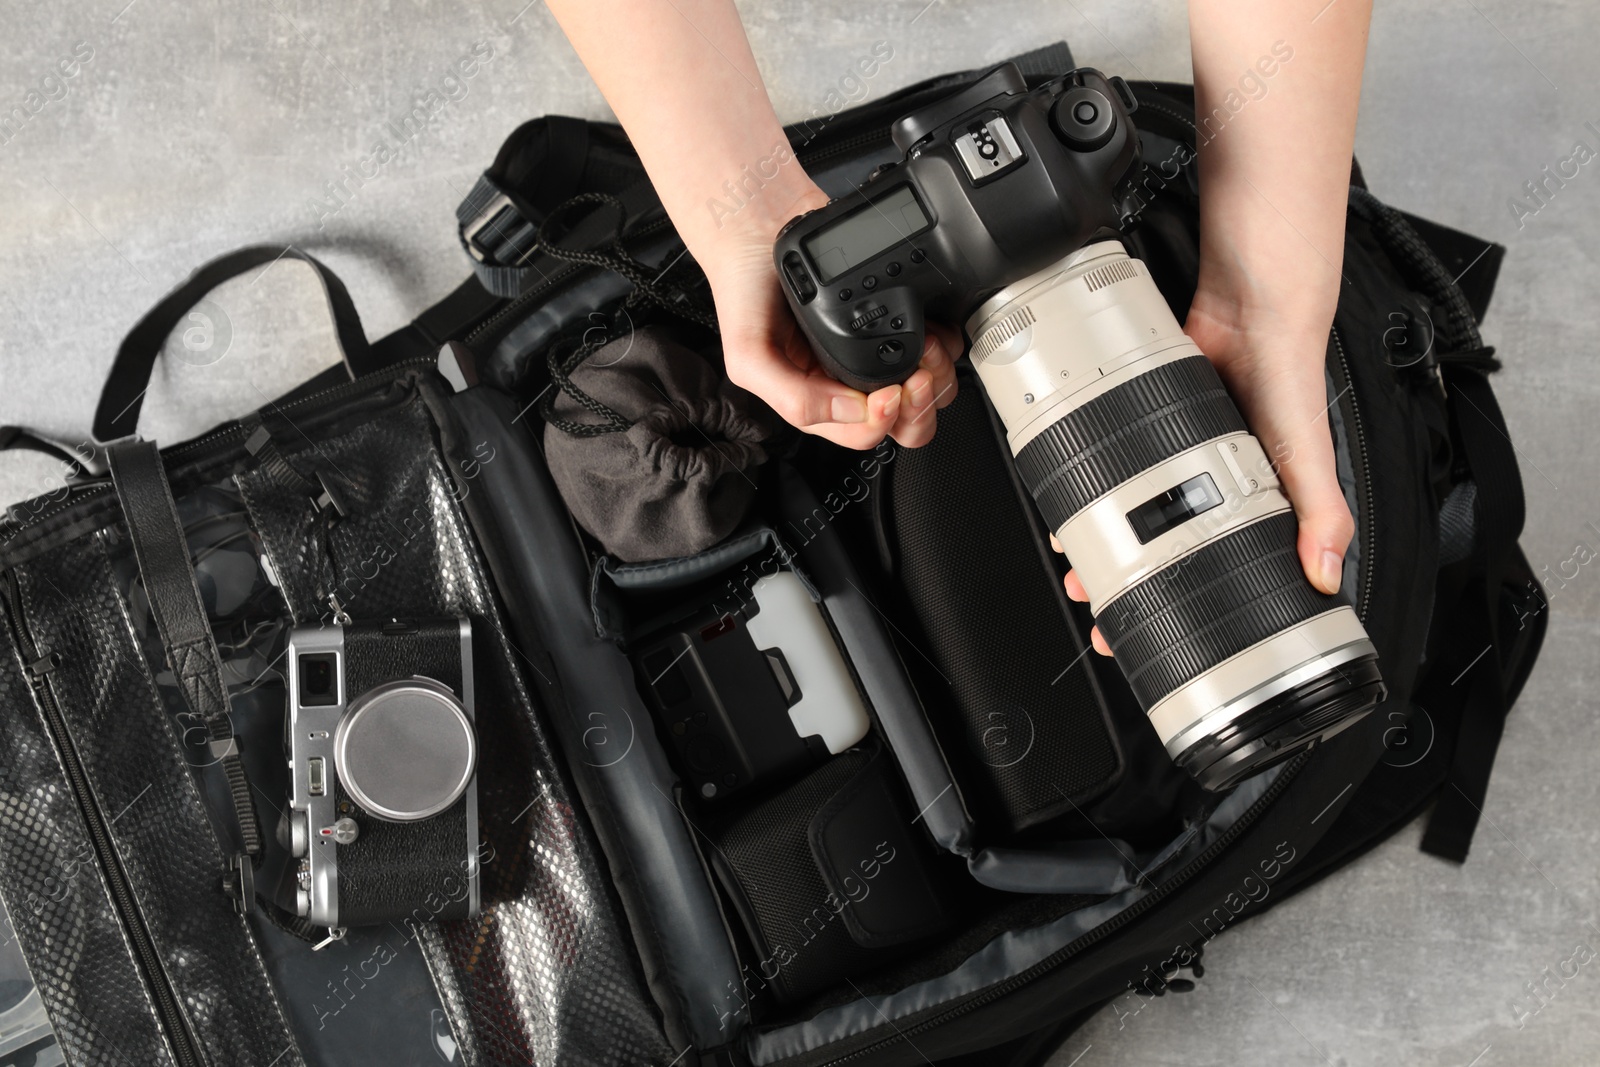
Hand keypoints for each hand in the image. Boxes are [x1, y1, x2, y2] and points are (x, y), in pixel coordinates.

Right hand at [701, 183, 959, 449]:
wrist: (758, 222)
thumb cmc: (744, 289)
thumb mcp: (748, 355)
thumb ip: (791, 397)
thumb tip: (850, 411)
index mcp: (815, 398)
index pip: (862, 433)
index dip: (884, 421)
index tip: (889, 392)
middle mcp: (847, 380)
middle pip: (904, 422)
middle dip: (919, 406)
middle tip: (915, 375)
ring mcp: (874, 350)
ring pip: (927, 389)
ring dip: (936, 375)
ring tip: (923, 345)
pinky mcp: (894, 317)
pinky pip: (937, 345)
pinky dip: (945, 342)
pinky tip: (931, 327)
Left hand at [1055, 279, 1352, 657]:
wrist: (1251, 309)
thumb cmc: (1289, 376)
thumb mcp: (1308, 452)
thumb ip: (1321, 509)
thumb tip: (1326, 571)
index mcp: (1250, 503)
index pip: (1213, 567)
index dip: (1186, 603)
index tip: (1156, 634)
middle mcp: (1207, 484)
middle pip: (1159, 549)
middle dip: (1126, 584)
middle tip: (1097, 609)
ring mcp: (1172, 457)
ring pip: (1127, 511)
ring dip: (1099, 541)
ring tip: (1076, 564)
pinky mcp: (1144, 425)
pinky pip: (1111, 465)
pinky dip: (1091, 485)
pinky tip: (1071, 500)